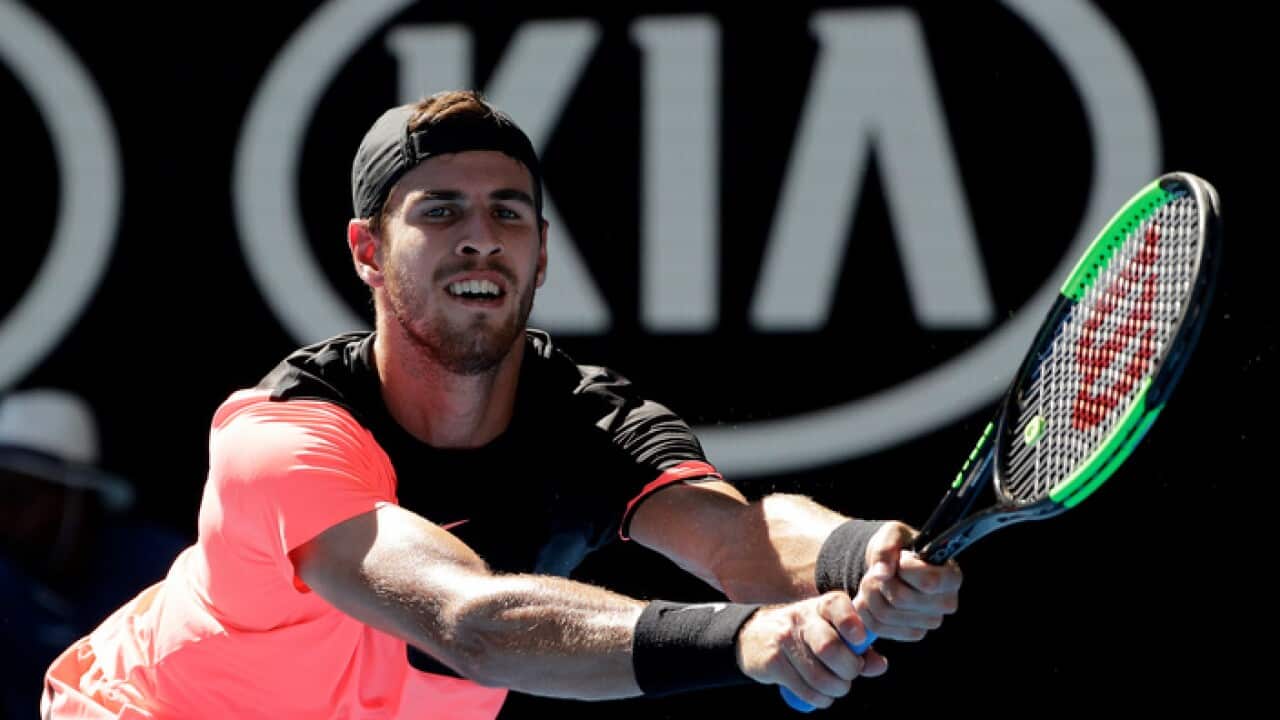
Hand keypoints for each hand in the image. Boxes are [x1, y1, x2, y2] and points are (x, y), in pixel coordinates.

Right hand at [736, 592, 888, 709]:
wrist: (754, 635)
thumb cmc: (805, 634)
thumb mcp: (830, 631)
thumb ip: (858, 648)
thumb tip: (880, 666)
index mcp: (820, 606)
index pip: (837, 606)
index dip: (851, 623)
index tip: (859, 640)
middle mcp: (801, 618)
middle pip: (830, 648)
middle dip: (849, 670)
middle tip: (850, 674)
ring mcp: (784, 639)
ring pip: (820, 677)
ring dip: (836, 690)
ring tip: (836, 687)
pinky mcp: (773, 662)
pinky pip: (806, 690)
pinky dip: (820, 699)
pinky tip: (820, 694)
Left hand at [854, 521, 961, 641]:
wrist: (891, 565)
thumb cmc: (899, 547)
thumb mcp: (892, 534)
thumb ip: (886, 548)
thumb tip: (882, 574)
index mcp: (951, 576)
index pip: (928, 582)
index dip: (904, 568)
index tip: (901, 558)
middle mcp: (947, 603)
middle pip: (901, 598)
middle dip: (879, 580)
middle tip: (879, 570)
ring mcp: (931, 622)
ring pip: (885, 614)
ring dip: (869, 594)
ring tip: (873, 581)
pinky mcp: (913, 633)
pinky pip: (879, 627)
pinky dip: (866, 610)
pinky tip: (870, 598)